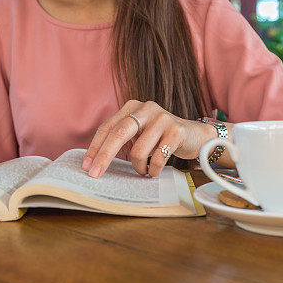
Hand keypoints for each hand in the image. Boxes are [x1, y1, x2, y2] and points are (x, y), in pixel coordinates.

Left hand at [82, 100, 212, 177]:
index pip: (108, 127)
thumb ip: (121, 139)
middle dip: (104, 156)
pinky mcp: (176, 130)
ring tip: (144, 170)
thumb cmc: (162, 139)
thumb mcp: (139, 134)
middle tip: (95, 174)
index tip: (87, 166)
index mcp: (132, 107)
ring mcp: (162, 117)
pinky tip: (154, 170)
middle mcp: (146, 108)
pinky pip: (157, 157)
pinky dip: (153, 169)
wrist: (196, 136)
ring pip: (139, 150)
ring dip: (138, 167)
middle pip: (118, 133)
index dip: (95, 147)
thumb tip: (95, 161)